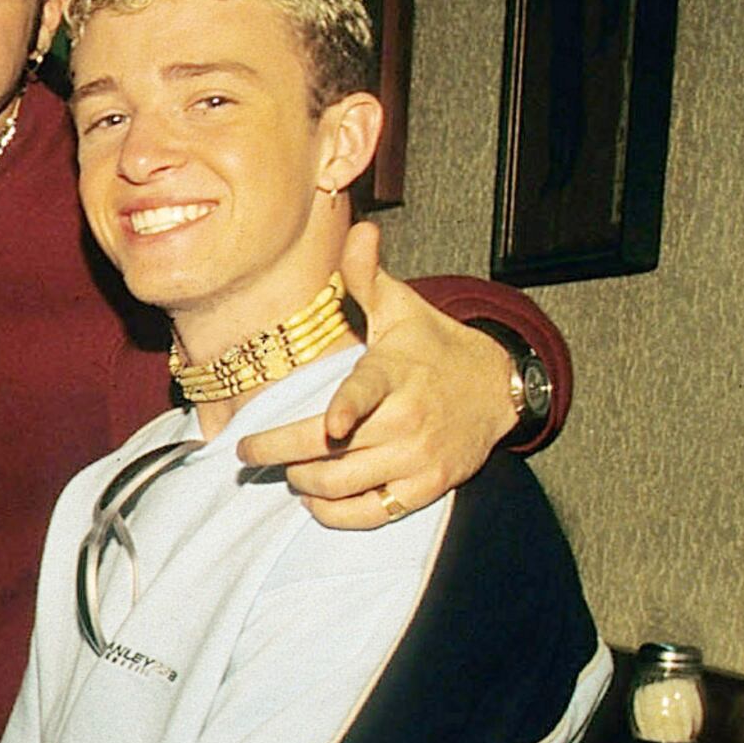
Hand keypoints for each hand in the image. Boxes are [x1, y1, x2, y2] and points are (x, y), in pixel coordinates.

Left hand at [236, 223, 520, 529]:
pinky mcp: (426, 487)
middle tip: (247, 451)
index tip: (330, 425)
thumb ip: (368, 276)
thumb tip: (360, 229)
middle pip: (334, 449)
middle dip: (279, 452)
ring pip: (344, 484)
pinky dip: (335, 513)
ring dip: (303, 482)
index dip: (349, 409)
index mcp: (396, 372)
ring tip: (283, 468)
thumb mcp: (402, 307)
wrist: (496, 388)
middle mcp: (408, 419)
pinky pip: (371, 513)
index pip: (369, 391)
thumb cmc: (433, 345)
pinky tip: (314, 501)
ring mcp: (418, 457)